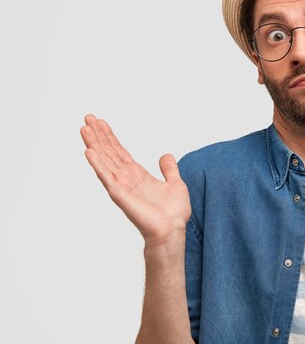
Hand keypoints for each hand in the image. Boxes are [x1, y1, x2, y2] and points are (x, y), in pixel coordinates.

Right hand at [80, 114, 190, 246]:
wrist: (173, 230)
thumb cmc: (173, 213)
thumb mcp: (175, 184)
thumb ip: (169, 169)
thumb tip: (165, 155)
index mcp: (138, 175)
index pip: (120, 152)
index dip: (110, 137)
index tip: (100, 122)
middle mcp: (127, 179)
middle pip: (109, 152)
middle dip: (98, 135)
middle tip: (87, 117)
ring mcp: (122, 186)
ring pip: (104, 161)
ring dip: (94, 145)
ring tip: (84, 129)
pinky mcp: (120, 195)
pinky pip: (107, 177)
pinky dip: (98, 164)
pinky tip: (89, 152)